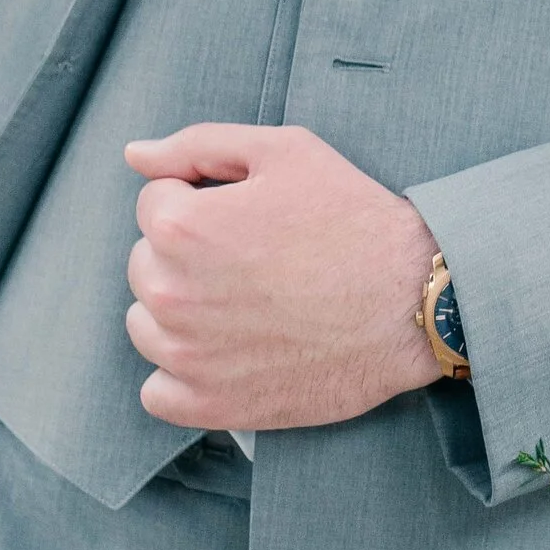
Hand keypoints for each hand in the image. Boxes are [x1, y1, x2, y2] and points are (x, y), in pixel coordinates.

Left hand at [123, 123, 442, 430]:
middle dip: (189, 256)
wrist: (413, 302)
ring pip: (146, 324)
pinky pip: (158, 392)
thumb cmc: (354, 221)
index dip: (203, 203)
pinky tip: (230, 354)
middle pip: (146, 263)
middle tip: (256, 261)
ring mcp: (187, 354)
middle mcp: (170, 292)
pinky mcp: (209, 403)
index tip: (249, 219)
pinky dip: (185, 376)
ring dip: (181, 313)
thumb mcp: (285, 152)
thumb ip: (197, 145)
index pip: (154, 204)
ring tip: (247, 305)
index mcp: (180, 226)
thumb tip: (136, 155)